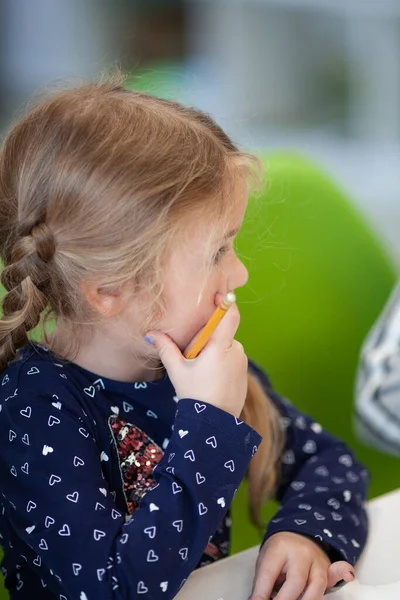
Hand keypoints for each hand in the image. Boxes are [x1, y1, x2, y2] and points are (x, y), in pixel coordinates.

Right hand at [146, 301, 247, 416]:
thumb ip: (166, 348)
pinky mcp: (244, 373)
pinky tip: (211, 378)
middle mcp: (235, 351)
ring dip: (215, 351)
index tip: (216, 296)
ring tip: (201, 370)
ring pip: (227, 346)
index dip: (225, 302)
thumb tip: (150, 333)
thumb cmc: (194, 394)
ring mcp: (242, 362)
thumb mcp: (177, 370)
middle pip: (223, 332)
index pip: (230, 315)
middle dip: (209, 337)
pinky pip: (232, 359)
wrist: (214, 423)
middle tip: (193, 353)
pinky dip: (222, 362)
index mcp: (220, 346)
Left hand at [250, 532, 354, 599]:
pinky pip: (338, 571)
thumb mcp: (266, 562)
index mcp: (279, 548)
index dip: (262, 594)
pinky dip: (343, 573)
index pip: (269, 574)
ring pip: (317, 584)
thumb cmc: (279, 552)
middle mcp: (300, 553)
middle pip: (296, 581)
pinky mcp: (328, 569)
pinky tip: (348, 575)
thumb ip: (263, 584)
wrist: (297, 534)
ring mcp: (317, 560)